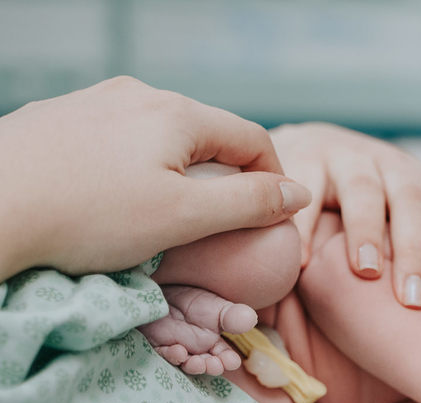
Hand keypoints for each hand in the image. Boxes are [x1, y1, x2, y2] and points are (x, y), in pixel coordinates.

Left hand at [0, 77, 310, 281]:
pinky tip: (111, 204)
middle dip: (224, 177)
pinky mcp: (57, 119)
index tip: (274, 219)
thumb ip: (249, 203)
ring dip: (177, 174)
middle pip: (206, 135)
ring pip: (159, 137)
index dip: (275, 180)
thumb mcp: (185, 217)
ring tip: (164, 219)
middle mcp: (137, 94)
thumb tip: (298, 193)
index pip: (252, 139)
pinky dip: (131, 170)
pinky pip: (115, 142)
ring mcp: (93, 103)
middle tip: (220, 227)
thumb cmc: (88, 217)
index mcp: (177, 113)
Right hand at [270, 122, 420, 306]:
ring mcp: (347, 160)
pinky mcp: (302, 158)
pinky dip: (306, 226)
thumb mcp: (398, 232)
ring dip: (368, 233)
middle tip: (413, 300)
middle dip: (416, 251)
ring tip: (366, 273)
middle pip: (415, 199)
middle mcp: (392, 168)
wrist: (288, 170)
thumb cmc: (358, 224)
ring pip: (365, 190)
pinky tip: (305, 264)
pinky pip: (306, 187)